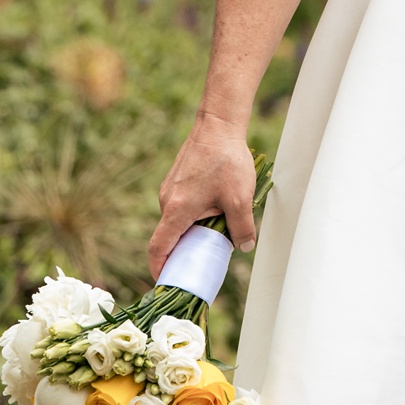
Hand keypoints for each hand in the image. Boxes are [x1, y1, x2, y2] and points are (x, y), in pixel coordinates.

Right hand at [148, 113, 258, 278]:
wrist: (219, 122)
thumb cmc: (227, 159)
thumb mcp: (240, 199)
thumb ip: (242, 228)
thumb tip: (245, 246)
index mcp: (176, 210)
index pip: (159, 248)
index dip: (160, 269)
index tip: (166, 281)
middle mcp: (167, 199)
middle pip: (170, 235)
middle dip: (184, 251)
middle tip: (202, 261)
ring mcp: (170, 187)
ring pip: (178, 218)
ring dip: (193, 228)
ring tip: (217, 228)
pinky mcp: (178, 178)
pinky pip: (182, 204)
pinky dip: (194, 213)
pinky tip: (216, 206)